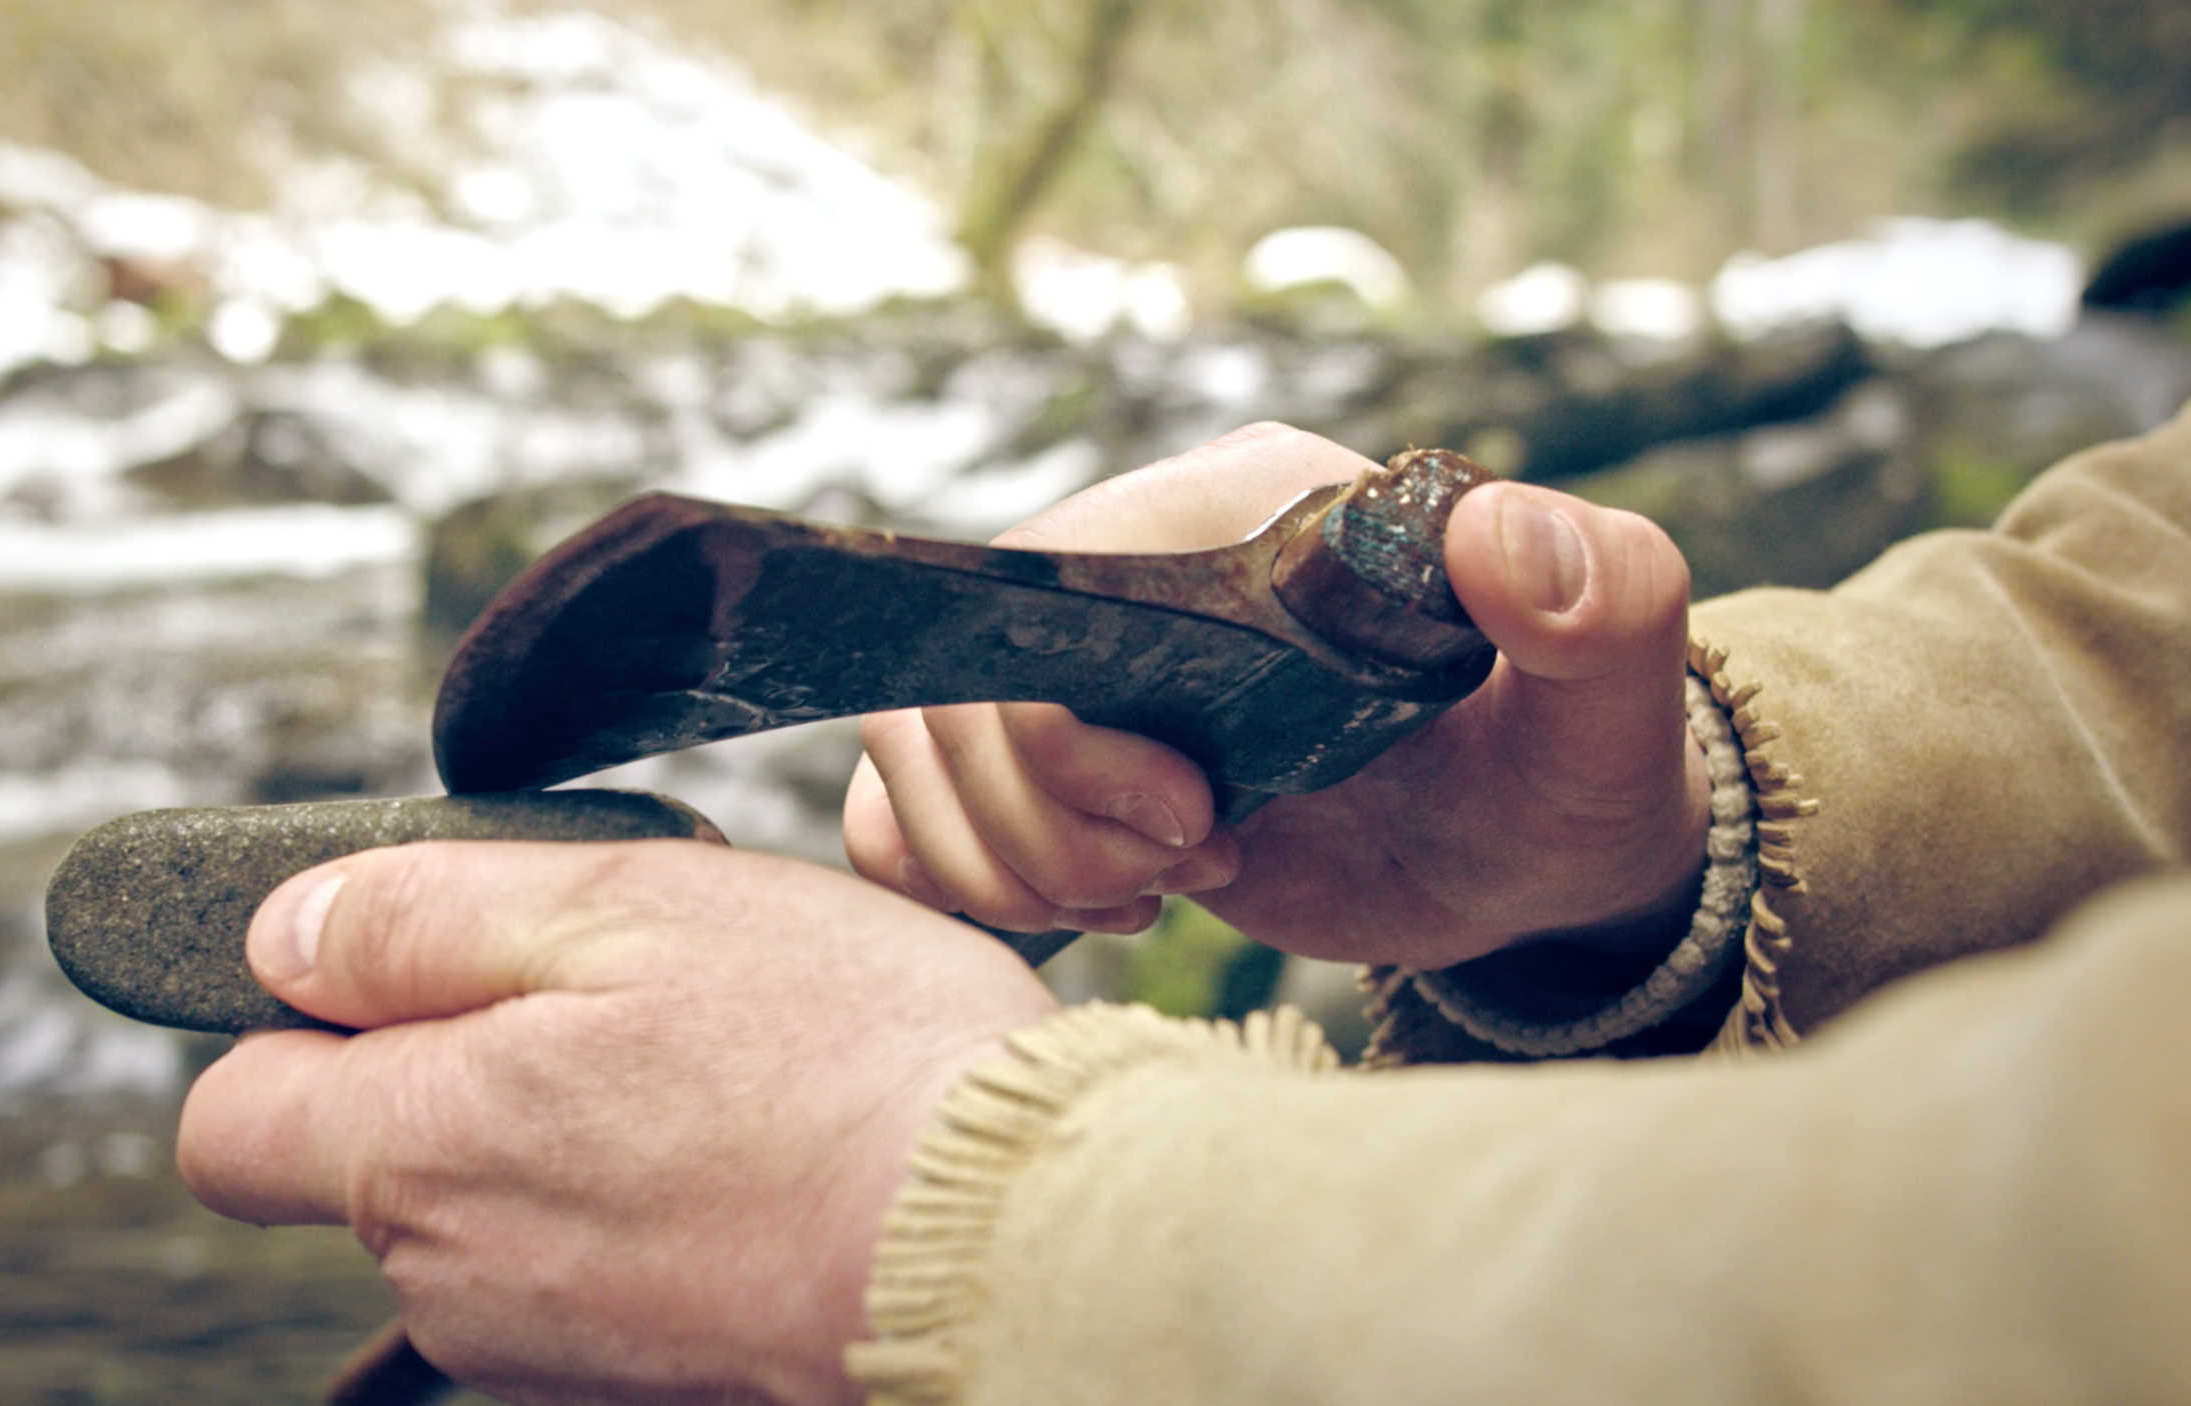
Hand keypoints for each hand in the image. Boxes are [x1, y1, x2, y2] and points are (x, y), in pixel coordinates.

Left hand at [175, 839, 1057, 1405]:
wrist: (1024, 1245)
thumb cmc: (843, 1057)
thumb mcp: (628, 908)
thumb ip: (424, 918)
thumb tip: (282, 934)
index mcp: (422, 1153)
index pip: (231, 1122)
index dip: (295, 1027)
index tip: (410, 973)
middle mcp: (459, 1284)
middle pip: (374, 1166)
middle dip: (458, 1069)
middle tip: (622, 993)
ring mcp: (555, 1353)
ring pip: (493, 1218)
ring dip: (567, 1132)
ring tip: (720, 1070)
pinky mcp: (647, 1381)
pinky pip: (593, 1273)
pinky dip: (646, 1208)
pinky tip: (758, 1154)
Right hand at [843, 423, 1709, 970]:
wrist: (1519, 857)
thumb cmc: (1564, 773)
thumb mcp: (1608, 710)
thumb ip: (1605, 603)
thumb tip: (1495, 532)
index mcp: (1239, 503)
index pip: (1051, 594)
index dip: (1081, 737)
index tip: (1200, 824)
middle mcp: (1132, 561)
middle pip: (959, 688)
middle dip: (1053, 823)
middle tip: (1195, 866)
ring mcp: (1076, 663)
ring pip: (913, 748)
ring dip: (1010, 860)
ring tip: (1151, 893)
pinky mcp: (1044, 756)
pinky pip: (898, 804)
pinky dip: (958, 878)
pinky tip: (1090, 911)